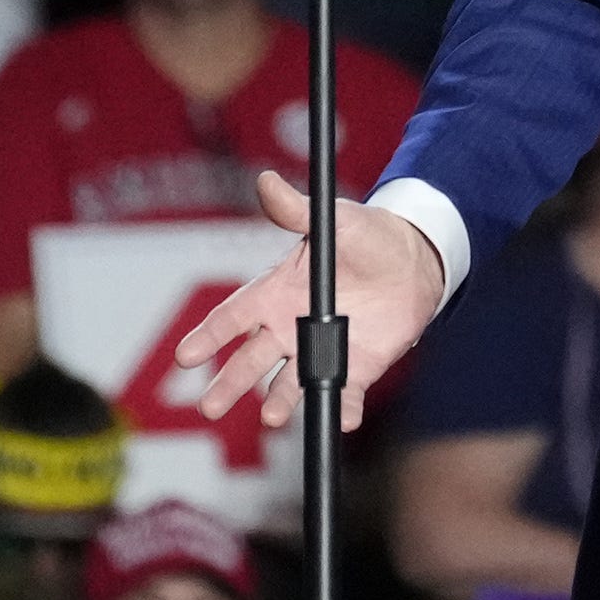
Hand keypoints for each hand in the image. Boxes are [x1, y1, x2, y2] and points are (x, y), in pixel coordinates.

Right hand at [180, 172, 445, 433]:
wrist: (415, 259)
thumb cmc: (366, 236)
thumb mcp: (333, 220)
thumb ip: (297, 211)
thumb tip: (267, 181)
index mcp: (277, 293)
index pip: (233, 317)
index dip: (208, 336)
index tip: (184, 357)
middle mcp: (291, 327)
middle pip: (252, 361)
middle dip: (230, 383)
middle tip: (211, 406)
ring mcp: (321, 350)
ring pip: (291, 382)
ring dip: (281, 400)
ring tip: (274, 415)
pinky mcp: (355, 367)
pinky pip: (345, 392)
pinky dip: (343, 408)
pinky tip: (342, 418)